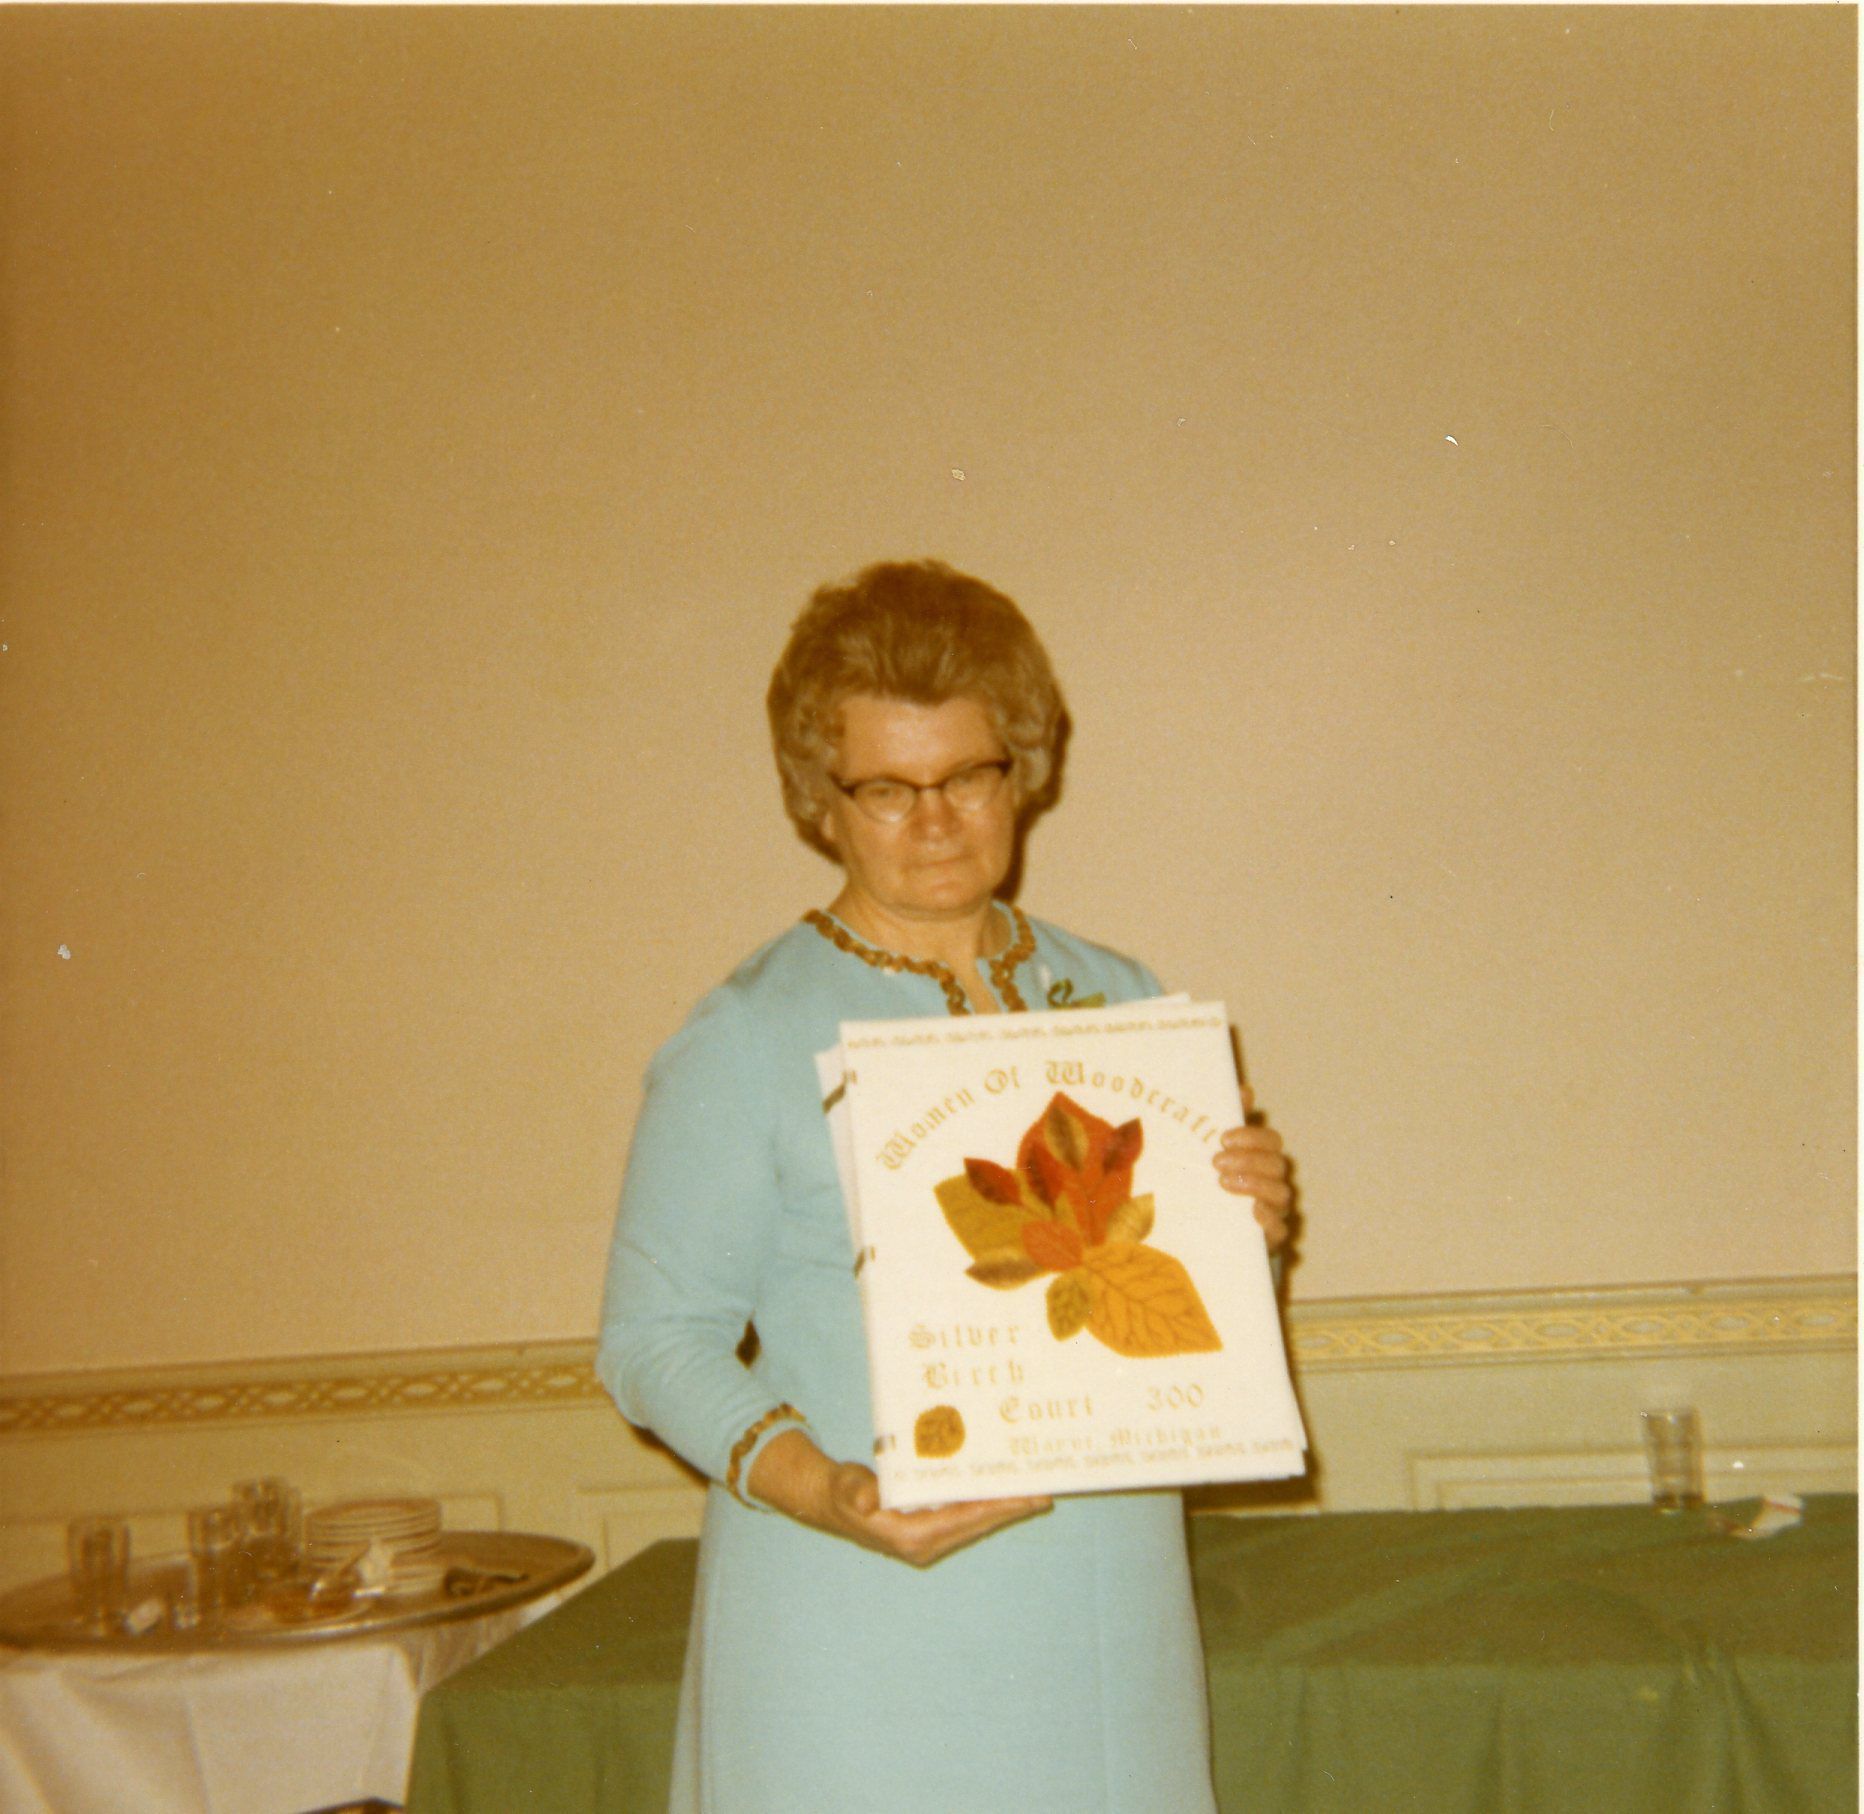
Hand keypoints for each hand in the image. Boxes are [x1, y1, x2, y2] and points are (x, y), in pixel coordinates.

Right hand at [749, 1428, 1050, 1566]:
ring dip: (1002, 1507)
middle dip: (1010, 1509)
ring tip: (1032, 1490)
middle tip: (1044, 1491)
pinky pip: (965, 1517)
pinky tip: (1000, 1490)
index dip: (997, 1508)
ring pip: (975, 1522)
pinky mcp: (929, 1530)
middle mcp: (926, 1543)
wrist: (829, 1502)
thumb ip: (858, 1492)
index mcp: (913, 1536)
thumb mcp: (847, 1489)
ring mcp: (929, 1539)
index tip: (1025, 1497)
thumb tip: (869, 1499)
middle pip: (978, 1524)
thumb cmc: (841, 1493)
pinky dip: (985, 1504)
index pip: (965, 1520)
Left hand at [1213, 1083, 1293, 1251]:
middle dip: (1248, 1160)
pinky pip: (1279, 1229)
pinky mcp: (1270, 1238)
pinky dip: (1269, 1219)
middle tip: (1216, 1160)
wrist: (1208, 1232)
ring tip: (1223, 1182)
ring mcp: (1275, 1210)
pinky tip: (1252, 1211)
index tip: (1223, 1137)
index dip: (1251, 1136)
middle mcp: (1274, 1182)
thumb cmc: (1214, 1183)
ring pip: (1280, 1194)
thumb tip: (1244, 1090)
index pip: (1270, 1141)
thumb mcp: (1216, 1152)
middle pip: (1276, 1165)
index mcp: (1263, 1158)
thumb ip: (1227, 1120)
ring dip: (1254, 1185)